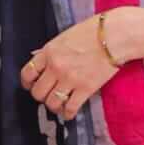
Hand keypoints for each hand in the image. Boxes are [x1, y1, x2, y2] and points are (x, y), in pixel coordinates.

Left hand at [18, 8, 133, 120]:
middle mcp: (56, 67)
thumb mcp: (66, 36)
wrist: (116, 35)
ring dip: (54, 106)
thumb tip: (43, 59)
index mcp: (49, 52)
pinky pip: (70, 108)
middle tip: (48, 94)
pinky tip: (70, 112)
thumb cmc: (94, 31)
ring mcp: (70, 79)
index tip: (32, 85)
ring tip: (59, 104)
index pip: (28, 73)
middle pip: (37, 92)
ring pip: (51, 103)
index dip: (28, 83)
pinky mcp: (85, 89)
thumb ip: (53, 50)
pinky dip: (68, 113)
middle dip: (41, 96)